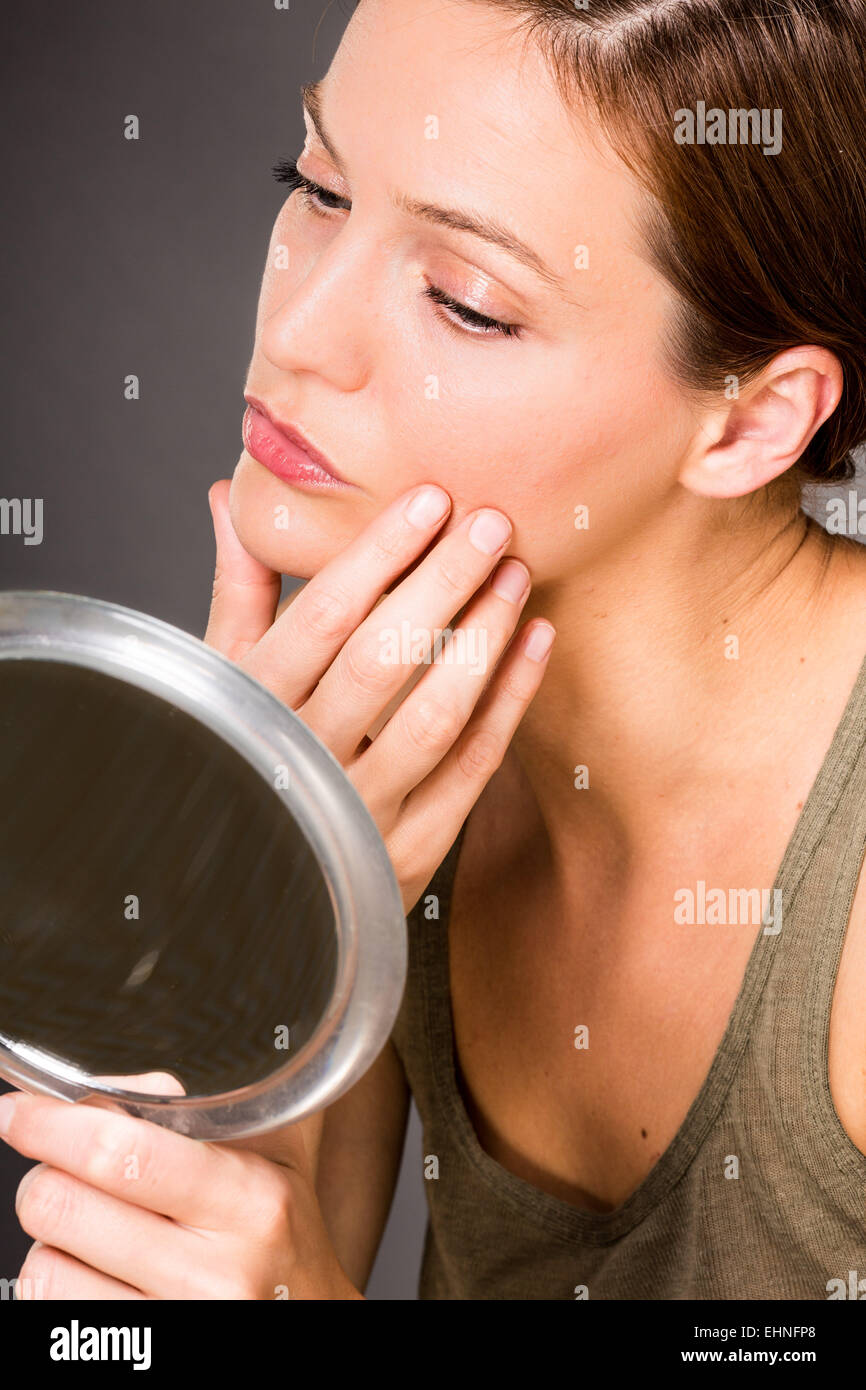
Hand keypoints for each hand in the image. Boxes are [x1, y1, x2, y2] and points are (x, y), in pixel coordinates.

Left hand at [0, 1076, 359, 1300]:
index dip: (52, 1126)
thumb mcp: (271, 1152)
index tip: (17, 1111)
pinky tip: (95, 1275)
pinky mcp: (151, 1360)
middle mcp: (218, 1269)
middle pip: (64, 1206)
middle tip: (61, 1170)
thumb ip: (196, 1106)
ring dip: (51, 1241)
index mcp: (252, 1196)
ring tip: (92, 1232)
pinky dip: (58, 1286)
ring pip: (44, 1268)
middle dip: (44, 1177)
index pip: (123, 1151)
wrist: (314, 1321)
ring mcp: (181, 1324)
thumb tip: (95, 1098)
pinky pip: (53, 1318)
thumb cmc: (284, 1230)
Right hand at [205, 480, 554, 914]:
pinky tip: (536, 640)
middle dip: (442, 583)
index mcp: (252, 707)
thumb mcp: (228, 681)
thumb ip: (240, 592)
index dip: (377, 555)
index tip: (429, 499)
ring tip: (516, 573)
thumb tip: (232, 497)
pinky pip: (471, 767)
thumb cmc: (244, 758)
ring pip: (433, 716)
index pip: (320, 619)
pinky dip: (510, 701)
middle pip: (381, 660)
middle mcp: (302, 760)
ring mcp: (358, 811)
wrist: (255, 894)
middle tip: (491, 521)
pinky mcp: (409, 850)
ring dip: (482, 638)